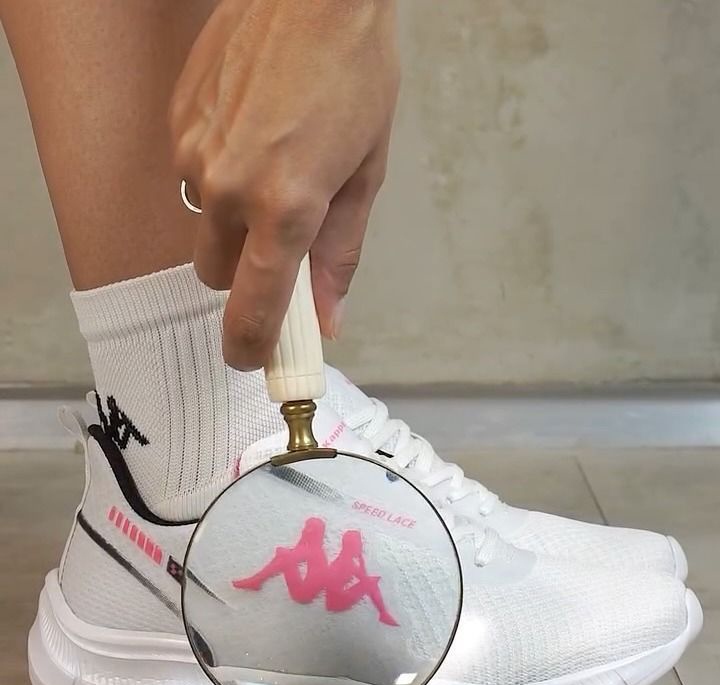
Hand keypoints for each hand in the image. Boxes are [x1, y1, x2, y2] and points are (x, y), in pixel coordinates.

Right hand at [169, 0, 399, 368]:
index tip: (252, 360)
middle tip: (277, 241)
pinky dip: (218, 174)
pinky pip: (192, 176)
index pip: (254, 306)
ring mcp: (195, 153)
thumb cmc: (354, 72)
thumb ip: (339, 255)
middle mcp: (229, 188)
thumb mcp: (365, 174)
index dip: (251, 344)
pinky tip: (250, 133)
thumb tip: (327, 318)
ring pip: (203, 225)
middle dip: (245, 271)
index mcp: (285, 207)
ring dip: (231, 219)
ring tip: (272, 165)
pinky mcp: (179, 123)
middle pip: (217, 274)